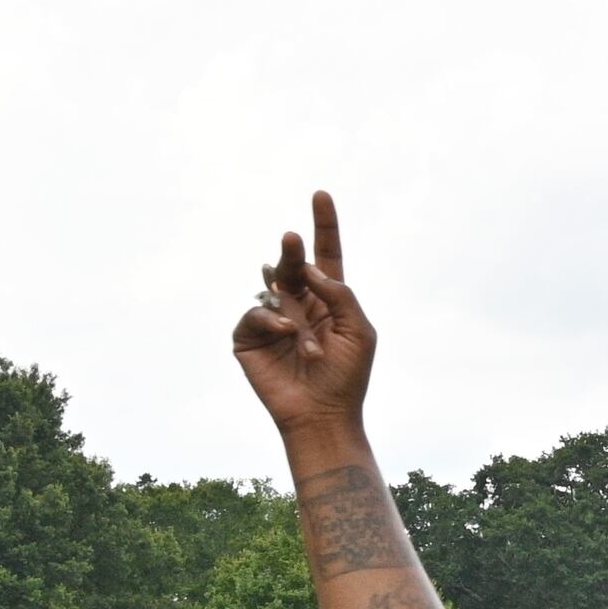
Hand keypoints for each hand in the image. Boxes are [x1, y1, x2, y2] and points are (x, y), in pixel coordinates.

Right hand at [231, 192, 375, 435]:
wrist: (323, 414)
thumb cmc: (346, 376)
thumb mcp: (359, 331)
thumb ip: (341, 294)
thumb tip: (311, 267)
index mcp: (329, 300)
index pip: (325, 255)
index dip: (324, 225)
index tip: (322, 194)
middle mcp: (298, 304)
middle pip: (292, 264)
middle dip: (292, 251)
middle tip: (292, 238)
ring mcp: (271, 319)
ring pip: (273, 289)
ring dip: (290, 309)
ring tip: (304, 337)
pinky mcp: (248, 337)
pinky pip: (254, 313)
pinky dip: (270, 321)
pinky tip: (286, 335)